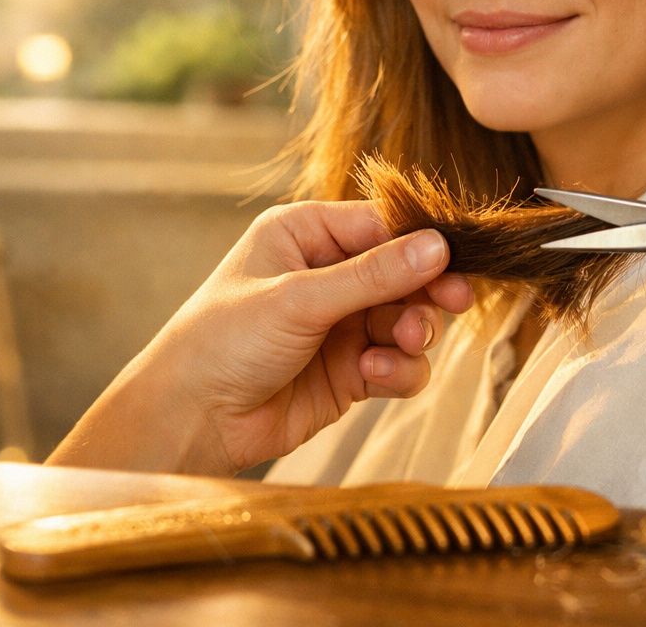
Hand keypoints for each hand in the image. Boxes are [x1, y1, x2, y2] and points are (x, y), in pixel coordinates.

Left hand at [47, 200, 471, 474]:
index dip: (421, 242)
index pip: (381, 226)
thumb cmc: (222, 341)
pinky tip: (374, 375)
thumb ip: (373, 275)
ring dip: (413, 333)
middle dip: (425, 291)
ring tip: (399, 345)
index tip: (455, 260)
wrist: (191, 420)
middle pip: (404, 273)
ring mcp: (340, 325)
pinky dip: (398, 369)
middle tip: (452, 303)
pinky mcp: (349, 372)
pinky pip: (398, 363)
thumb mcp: (298, 298)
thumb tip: (438, 246)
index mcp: (304, 234)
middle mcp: (325, 274)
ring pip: (407, 320)